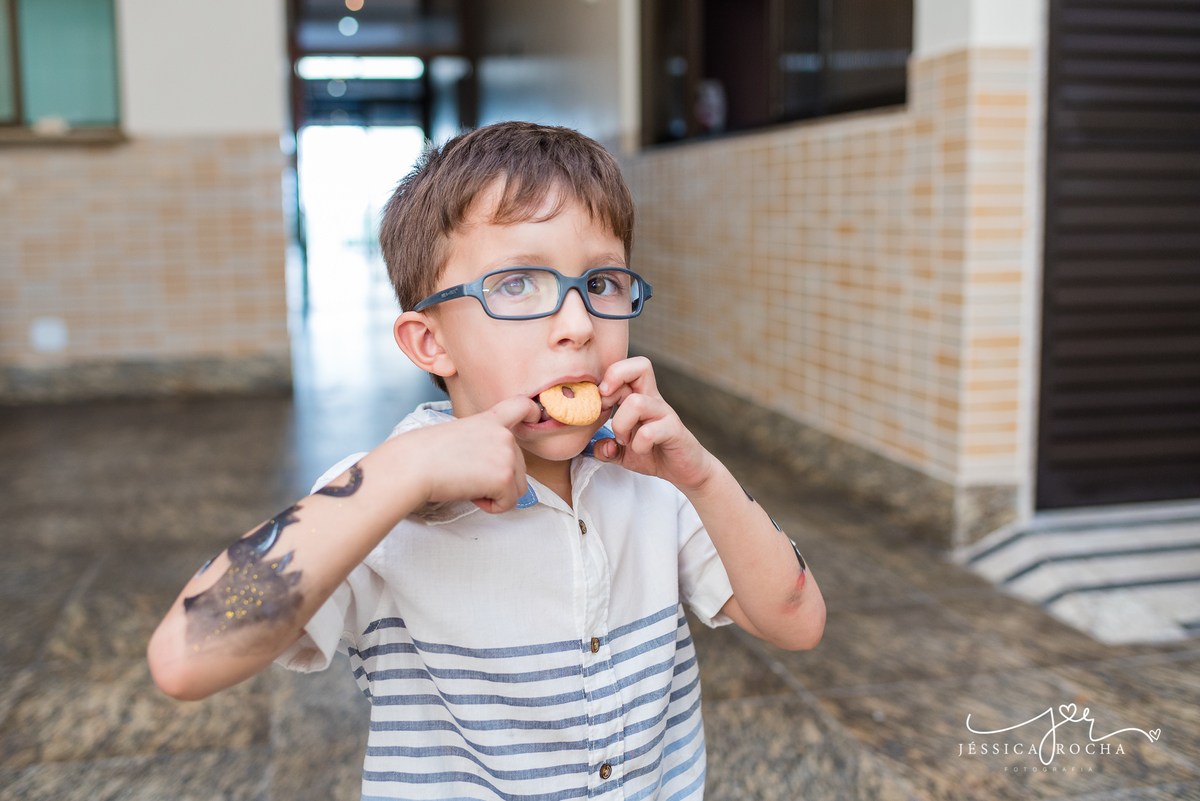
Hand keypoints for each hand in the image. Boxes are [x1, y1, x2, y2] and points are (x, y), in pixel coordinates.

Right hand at [401, 395, 540, 513]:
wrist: (413, 465)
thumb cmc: (424, 454)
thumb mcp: (458, 435)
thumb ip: (482, 441)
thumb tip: (490, 464)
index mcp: (490, 419)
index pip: (521, 405)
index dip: (532, 413)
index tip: (535, 416)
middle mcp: (504, 435)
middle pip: (520, 465)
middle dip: (498, 478)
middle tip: (468, 476)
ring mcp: (507, 455)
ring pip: (519, 487)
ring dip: (496, 493)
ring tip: (469, 485)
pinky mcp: (505, 477)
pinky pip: (509, 503)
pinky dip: (492, 506)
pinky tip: (471, 494)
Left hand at [593, 357, 716, 492]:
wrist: (684, 470)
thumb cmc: (654, 454)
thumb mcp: (622, 453)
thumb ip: (605, 448)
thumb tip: (595, 447)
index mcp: (639, 396)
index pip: (625, 368)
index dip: (606, 379)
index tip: (598, 405)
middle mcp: (653, 399)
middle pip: (640, 366)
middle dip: (612, 384)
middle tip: (605, 411)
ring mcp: (665, 413)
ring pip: (637, 402)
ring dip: (621, 424)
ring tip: (624, 440)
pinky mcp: (674, 431)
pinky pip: (649, 432)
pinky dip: (639, 445)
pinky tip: (642, 451)